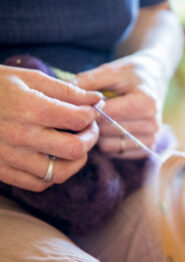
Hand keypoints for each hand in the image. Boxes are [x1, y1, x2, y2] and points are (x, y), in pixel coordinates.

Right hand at [0, 65, 101, 191]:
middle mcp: (21, 136)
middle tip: (87, 130)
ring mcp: (10, 157)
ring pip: (60, 173)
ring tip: (74, 146)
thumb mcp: (30, 78)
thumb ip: (67, 91)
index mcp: (29, 108)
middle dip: (90, 139)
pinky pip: (39, 184)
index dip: (92, 115)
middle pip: (75, 149)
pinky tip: (53, 159)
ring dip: (75, 161)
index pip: (79, 119)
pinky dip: (53, 175)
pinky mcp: (2, 171)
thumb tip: (97, 100)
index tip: (89, 112)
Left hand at [76, 56, 159, 158]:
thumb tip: (64, 93)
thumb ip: (90, 80)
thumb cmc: (131, 74)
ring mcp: (151, 138)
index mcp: (145, 102)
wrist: (154, 79)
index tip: (79, 103)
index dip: (88, 109)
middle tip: (85, 112)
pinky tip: (109, 129)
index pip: (107, 114)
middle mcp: (152, 123)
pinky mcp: (147, 149)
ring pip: (108, 145)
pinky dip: (108, 142)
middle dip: (92, 122)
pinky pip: (115, 153)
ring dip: (98, 134)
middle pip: (106, 131)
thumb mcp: (112, 69)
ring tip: (99, 120)